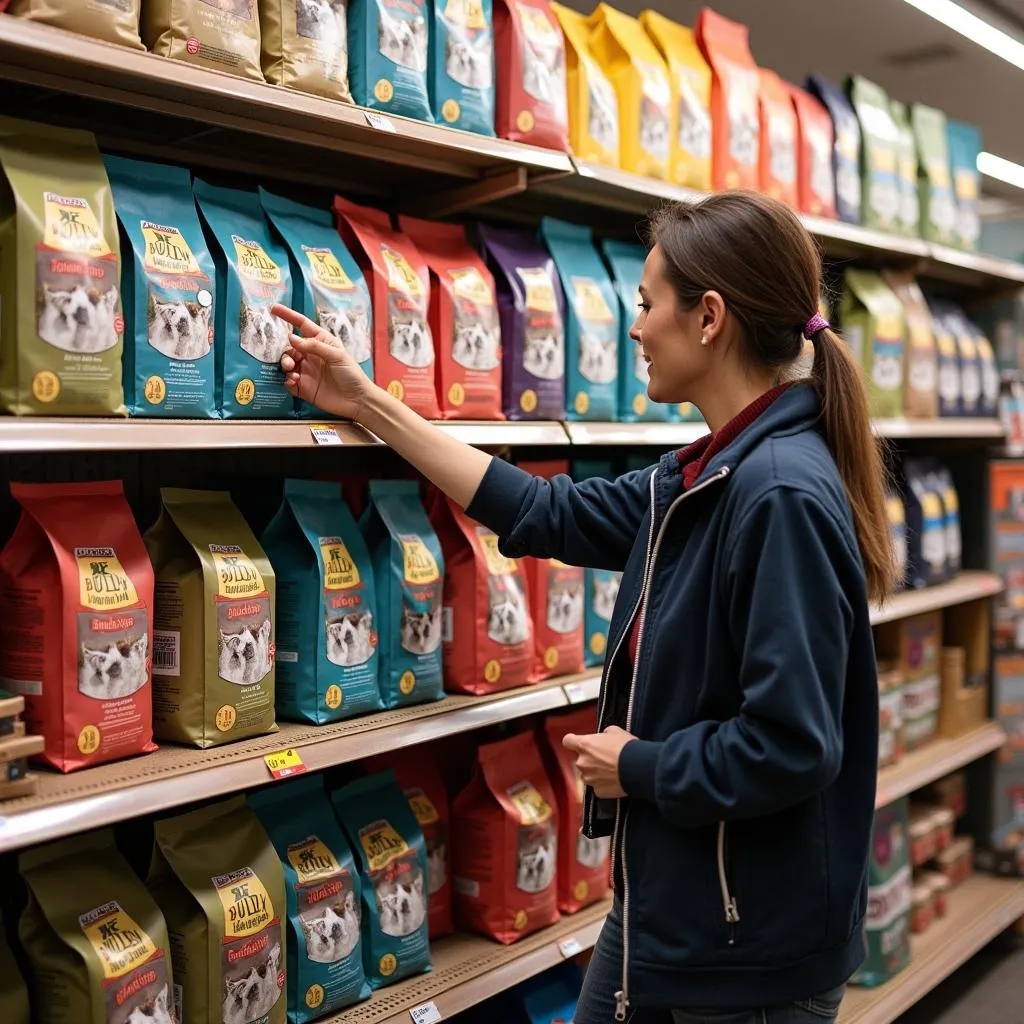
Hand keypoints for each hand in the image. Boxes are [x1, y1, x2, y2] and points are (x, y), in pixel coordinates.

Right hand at [273, 304, 372, 420]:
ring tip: (292, 370)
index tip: (273, 308)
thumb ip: (314, 346)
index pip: (301, 325)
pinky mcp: (303, 387)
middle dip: (285, 351)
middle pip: (290, 347)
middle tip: (290, 361)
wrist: (357, 400)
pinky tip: (294, 381)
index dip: (288, 316)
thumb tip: (292, 338)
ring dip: (285, 364)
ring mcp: (306, 371)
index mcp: (320, 342)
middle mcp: (311, 355)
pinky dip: (287, 380)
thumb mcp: (337, 355)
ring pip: (286, 363)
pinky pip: (287, 381)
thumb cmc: (351, 374)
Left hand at [562, 726, 634, 799]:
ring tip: (611, 769)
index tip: (577, 742)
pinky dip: (604, 784)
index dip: (572, 741)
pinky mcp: (598, 791)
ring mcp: (589, 778)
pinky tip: (614, 779)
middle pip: (580, 760)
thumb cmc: (627, 748)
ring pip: (587, 774)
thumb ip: (603, 734)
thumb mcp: (615, 731)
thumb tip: (604, 737)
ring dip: (595, 772)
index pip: (568, 741)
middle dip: (589, 758)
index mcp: (584, 745)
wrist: (638, 768)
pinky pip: (597, 786)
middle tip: (604, 757)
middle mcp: (583, 762)